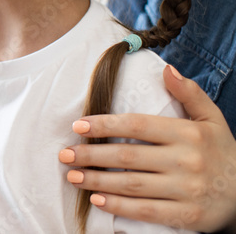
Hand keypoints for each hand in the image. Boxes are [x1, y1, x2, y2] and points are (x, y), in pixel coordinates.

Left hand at [60, 64, 235, 230]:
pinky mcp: (187, 215)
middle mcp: (186, 161)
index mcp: (188, 134)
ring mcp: (187, 190)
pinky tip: (97, 199)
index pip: (137, 125)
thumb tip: (166, 69)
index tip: (78, 125)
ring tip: (72, 175)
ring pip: (132, 185)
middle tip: (65, 153)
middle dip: (91, 155)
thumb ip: (189, 94)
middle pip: (128, 157)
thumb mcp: (212, 120)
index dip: (105, 125)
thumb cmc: (222, 152)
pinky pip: (146, 211)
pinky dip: (119, 206)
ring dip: (97, 181)